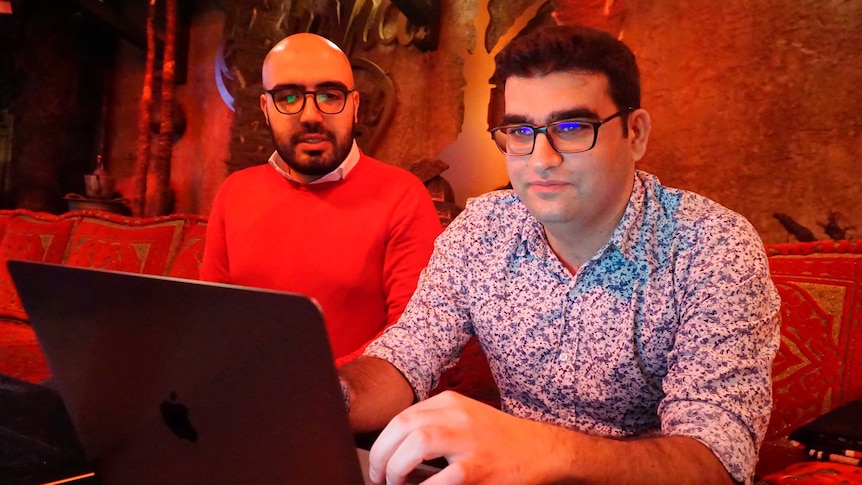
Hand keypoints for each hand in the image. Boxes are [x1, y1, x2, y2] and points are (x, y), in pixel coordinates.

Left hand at [368, 390, 563, 484]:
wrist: (541, 450)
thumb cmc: (497, 439)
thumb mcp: (464, 418)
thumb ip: (434, 424)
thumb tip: (394, 448)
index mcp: (449, 403)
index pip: (401, 417)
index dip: (382, 442)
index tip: (378, 461)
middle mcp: (457, 416)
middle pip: (402, 427)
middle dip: (381, 455)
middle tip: (379, 476)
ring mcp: (469, 441)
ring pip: (417, 444)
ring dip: (396, 467)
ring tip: (395, 483)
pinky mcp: (480, 468)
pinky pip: (443, 478)